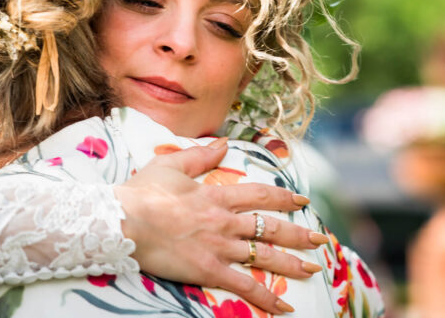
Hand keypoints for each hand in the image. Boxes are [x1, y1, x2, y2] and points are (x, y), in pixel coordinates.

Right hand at [113, 138, 327, 314]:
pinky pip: (244, 286)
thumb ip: (200, 155)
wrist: (124, 220)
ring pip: (264, 257)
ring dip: (292, 264)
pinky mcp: (209, 270)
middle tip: (320, 240)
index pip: (259, 194)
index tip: (302, 200)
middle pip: (270, 227)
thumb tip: (223, 142)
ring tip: (313, 269)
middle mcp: (224, 221)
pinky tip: (284, 307)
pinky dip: (266, 298)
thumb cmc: (142, 192)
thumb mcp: (171, 165)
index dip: (284, 196)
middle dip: (298, 234)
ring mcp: (219, 247)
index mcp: (215, 195)